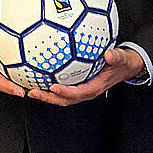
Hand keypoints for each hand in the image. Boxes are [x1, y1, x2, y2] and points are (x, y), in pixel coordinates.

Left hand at [29, 47, 146, 105]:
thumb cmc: (122, 64)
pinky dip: (48, 83)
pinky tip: (38, 74)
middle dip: (47, 97)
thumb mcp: (122, 59)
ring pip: (59, 96)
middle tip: (32, 91)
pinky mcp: (76, 84)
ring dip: (44, 93)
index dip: (64, 92)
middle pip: (63, 99)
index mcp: (94, 88)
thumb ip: (116, 57)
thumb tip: (110, 53)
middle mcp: (84, 91)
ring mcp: (79, 89)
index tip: (53, 87)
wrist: (124, 66)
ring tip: (28, 87)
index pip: (77, 93)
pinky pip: (61, 86)